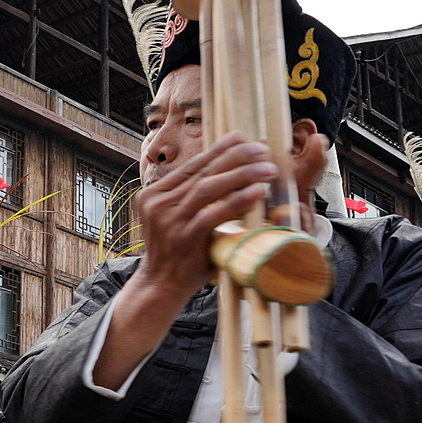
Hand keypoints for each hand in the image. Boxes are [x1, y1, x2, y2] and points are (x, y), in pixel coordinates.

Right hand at [134, 133, 279, 298]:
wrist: (160, 285)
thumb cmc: (176, 252)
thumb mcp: (176, 219)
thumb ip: (191, 198)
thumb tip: (226, 173)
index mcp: (154, 193)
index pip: (192, 165)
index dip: (218, 149)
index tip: (241, 137)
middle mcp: (158, 202)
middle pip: (202, 171)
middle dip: (235, 157)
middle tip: (261, 149)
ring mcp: (169, 220)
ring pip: (208, 187)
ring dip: (241, 175)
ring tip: (267, 169)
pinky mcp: (184, 237)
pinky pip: (214, 213)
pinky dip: (237, 201)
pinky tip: (257, 192)